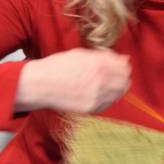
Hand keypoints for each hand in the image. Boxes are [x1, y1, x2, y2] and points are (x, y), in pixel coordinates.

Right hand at [15, 48, 130, 113]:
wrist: (39, 85)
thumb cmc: (57, 67)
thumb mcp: (81, 54)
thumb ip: (104, 56)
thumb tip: (123, 59)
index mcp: (98, 64)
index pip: (123, 66)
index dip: (123, 65)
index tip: (119, 64)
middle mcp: (100, 81)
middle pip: (124, 80)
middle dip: (122, 76)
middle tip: (114, 74)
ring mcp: (96, 96)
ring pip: (119, 93)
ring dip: (116, 87)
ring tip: (105, 83)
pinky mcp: (91, 108)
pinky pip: (108, 103)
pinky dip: (108, 97)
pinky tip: (99, 92)